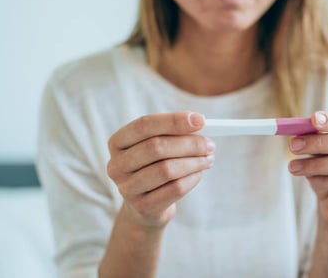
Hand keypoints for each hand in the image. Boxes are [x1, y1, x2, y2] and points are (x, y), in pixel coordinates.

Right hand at [107, 111, 214, 229]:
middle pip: (156, 147)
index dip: (173, 121)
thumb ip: (173, 132)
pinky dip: (192, 179)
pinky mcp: (142, 206)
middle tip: (210, 144)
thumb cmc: (154, 167)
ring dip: (194, 162)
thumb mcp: (157, 146)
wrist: (145, 207)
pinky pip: (175, 189)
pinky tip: (199, 174)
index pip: (144, 125)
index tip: (200, 120)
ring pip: (167, 170)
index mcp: (118, 142)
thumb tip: (198, 121)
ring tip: (208, 159)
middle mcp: (117, 165)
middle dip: (189, 144)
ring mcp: (126, 188)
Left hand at [288, 111, 327, 225]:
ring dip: (318, 164)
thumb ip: (314, 138)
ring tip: (294, 166)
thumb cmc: (327, 171)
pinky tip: (311, 180)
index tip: (312, 120)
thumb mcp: (318, 152)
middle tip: (294, 145)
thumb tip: (300, 129)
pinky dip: (325, 181)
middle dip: (321, 142)